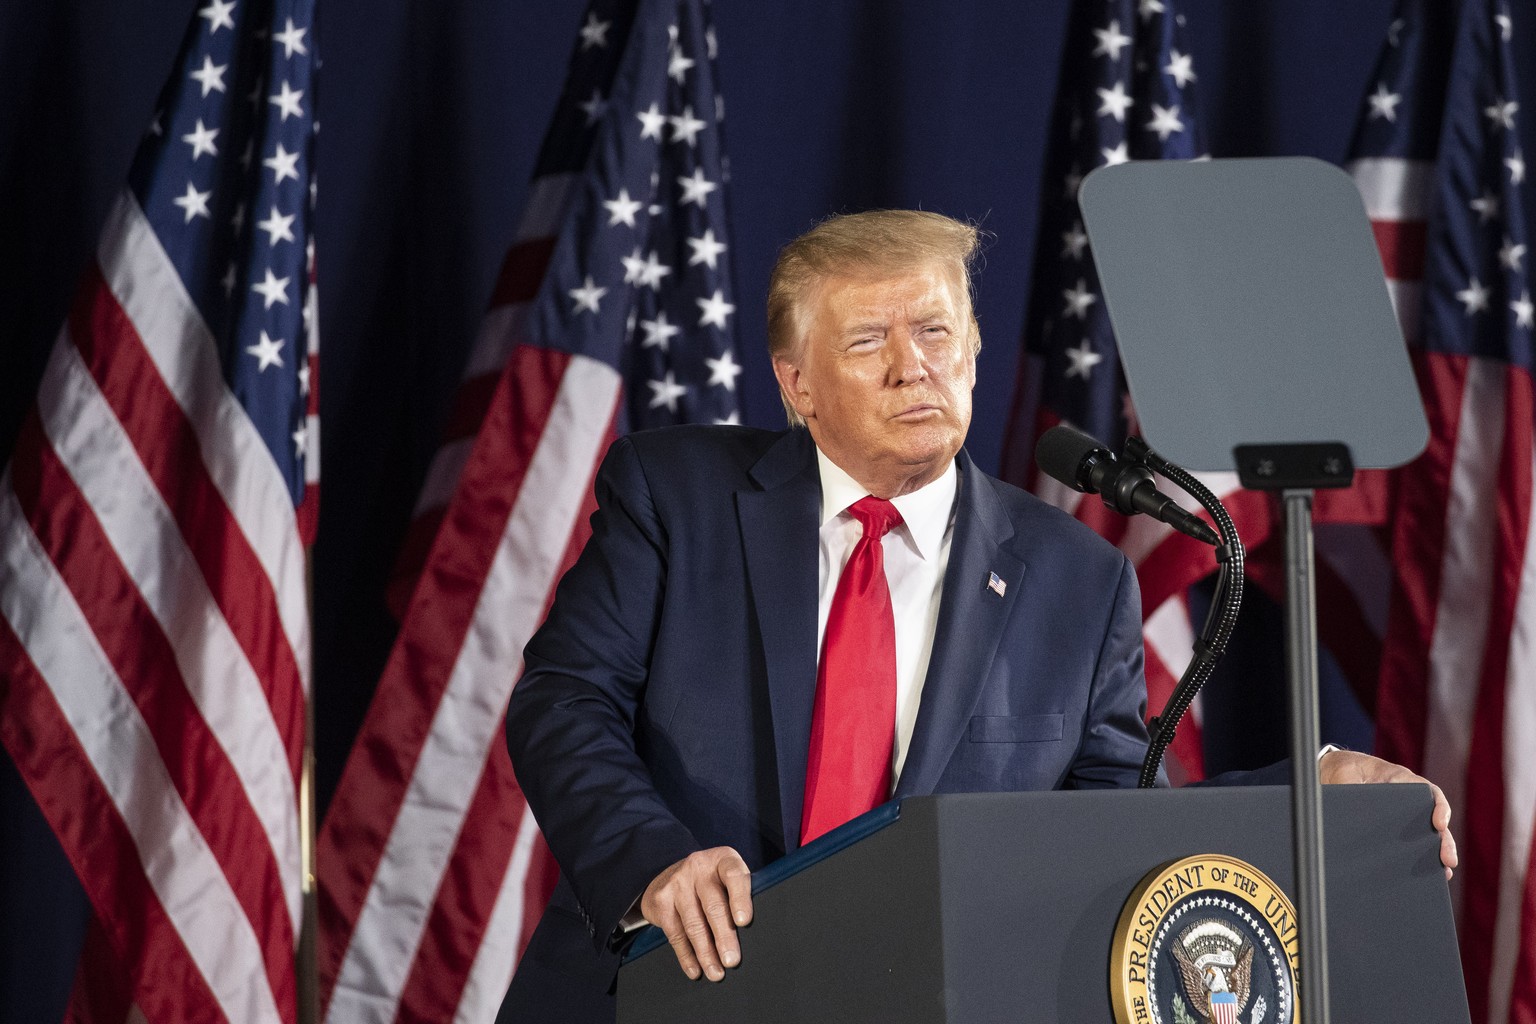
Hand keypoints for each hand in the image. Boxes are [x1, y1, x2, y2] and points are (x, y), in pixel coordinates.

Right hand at [640, 847, 752, 980]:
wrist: (668, 874)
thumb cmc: (711, 882)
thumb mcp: (726, 878)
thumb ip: (740, 895)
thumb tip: (756, 933)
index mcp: (723, 859)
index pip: (734, 875)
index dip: (740, 898)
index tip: (743, 921)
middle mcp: (699, 867)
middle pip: (714, 905)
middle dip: (724, 937)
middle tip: (732, 960)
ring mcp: (677, 882)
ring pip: (694, 923)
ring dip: (706, 953)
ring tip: (716, 972)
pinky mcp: (661, 900)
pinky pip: (675, 933)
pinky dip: (686, 955)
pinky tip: (695, 969)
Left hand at [1319, 749, 1457, 879]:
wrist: (1338, 773)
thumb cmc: (1345, 769)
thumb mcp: (1344, 773)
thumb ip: (1347, 784)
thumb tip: (1349, 809)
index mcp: (1401, 779)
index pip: (1428, 792)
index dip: (1439, 808)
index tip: (1439, 824)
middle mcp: (1410, 798)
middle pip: (1433, 819)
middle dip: (1444, 840)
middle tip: (1449, 860)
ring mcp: (1406, 815)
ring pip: (1428, 835)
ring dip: (1437, 854)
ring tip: (1444, 873)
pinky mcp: (1398, 830)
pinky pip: (1414, 845)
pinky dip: (1422, 858)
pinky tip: (1428, 874)